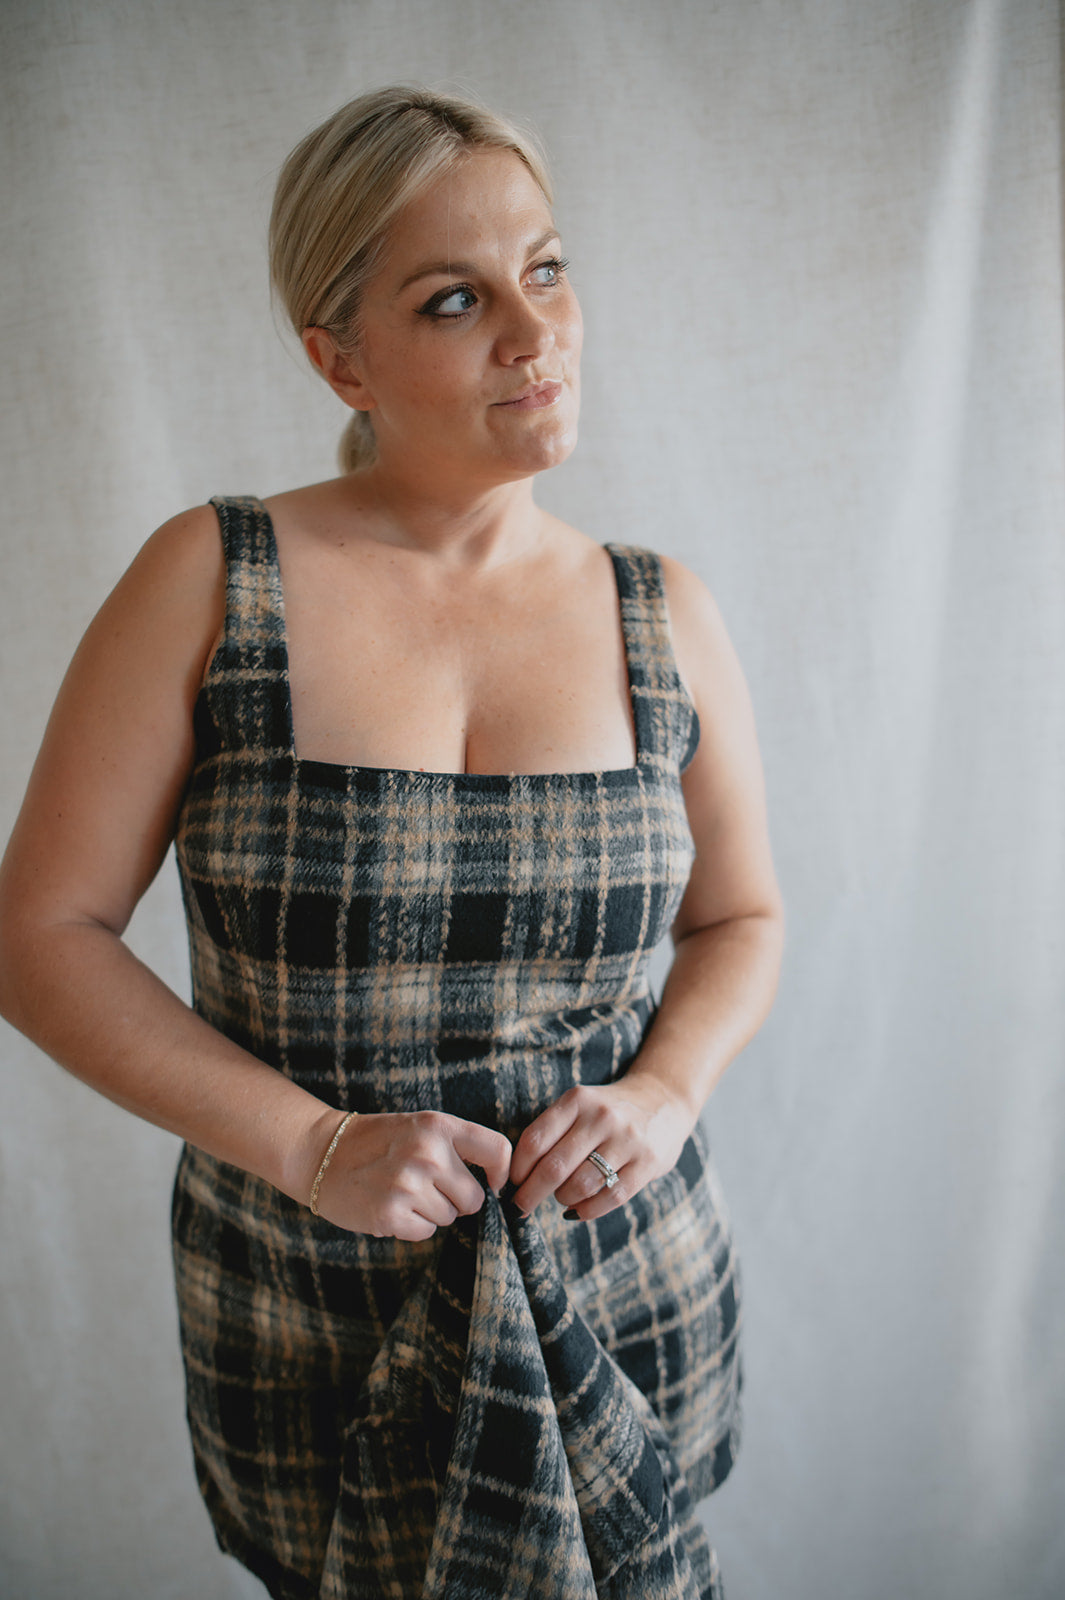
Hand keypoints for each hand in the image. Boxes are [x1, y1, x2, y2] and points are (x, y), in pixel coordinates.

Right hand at [311, 1110, 511, 1240]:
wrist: (321, 1153)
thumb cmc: (378, 1141)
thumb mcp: (420, 1127)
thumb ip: (455, 1146)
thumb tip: (495, 1185)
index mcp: (439, 1126)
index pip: (497, 1150)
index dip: (500, 1174)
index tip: (491, 1184)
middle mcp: (428, 1154)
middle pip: (474, 1198)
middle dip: (455, 1200)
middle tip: (426, 1187)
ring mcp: (408, 1185)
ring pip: (449, 1217)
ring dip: (430, 1212)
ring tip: (401, 1192)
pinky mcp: (390, 1214)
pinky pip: (425, 1232)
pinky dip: (411, 1225)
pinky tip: (390, 1206)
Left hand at [507, 1078, 696, 1221]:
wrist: (664, 1100)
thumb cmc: (608, 1111)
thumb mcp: (580, 1105)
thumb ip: (553, 1131)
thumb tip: (516, 1174)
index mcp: (577, 1100)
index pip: (535, 1140)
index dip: (517, 1169)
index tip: (510, 1184)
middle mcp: (601, 1117)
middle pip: (554, 1167)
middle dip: (530, 1194)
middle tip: (521, 1207)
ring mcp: (627, 1140)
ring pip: (580, 1185)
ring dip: (562, 1199)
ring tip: (561, 1198)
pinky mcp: (647, 1163)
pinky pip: (611, 1197)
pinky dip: (587, 1210)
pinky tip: (578, 1210)